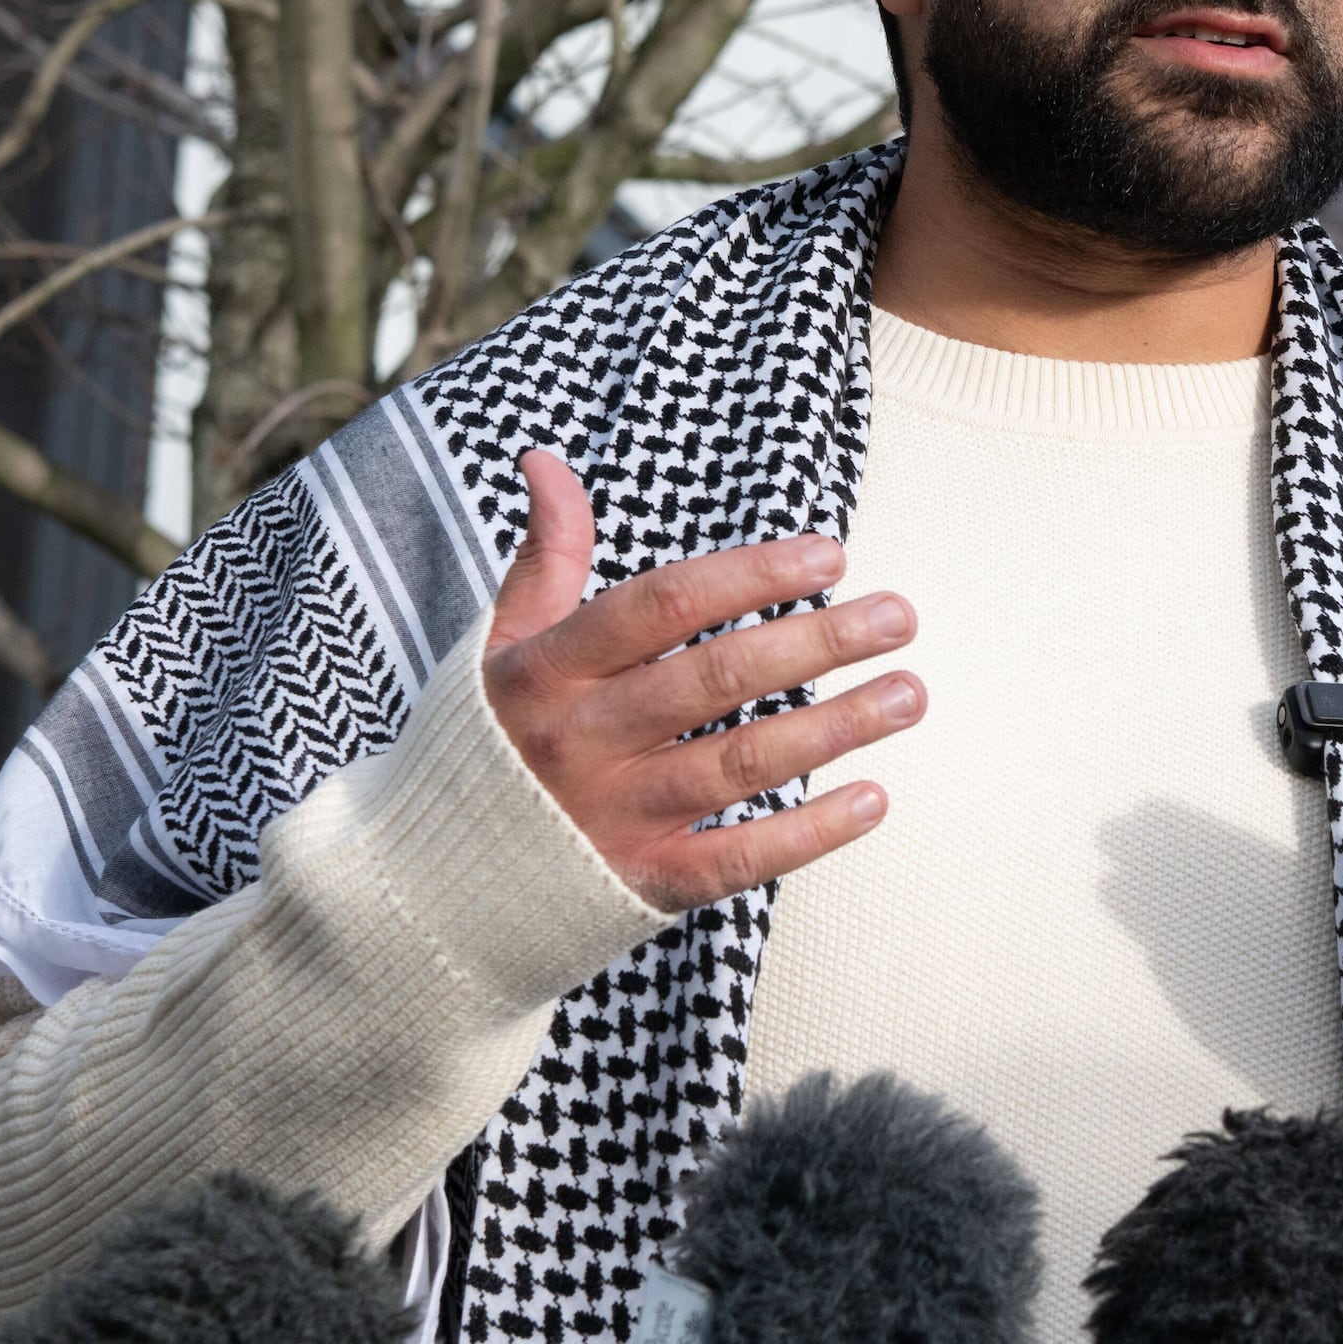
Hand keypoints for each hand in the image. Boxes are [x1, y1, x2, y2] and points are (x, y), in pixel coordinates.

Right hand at [483, 450, 921, 911]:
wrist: (431, 882)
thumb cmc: (490, 742)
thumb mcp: (501, 645)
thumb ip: (544, 556)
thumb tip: (544, 459)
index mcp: (547, 671)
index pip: (661, 605)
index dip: (748, 575)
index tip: (831, 553)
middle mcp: (580, 741)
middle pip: (714, 681)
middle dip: (816, 643)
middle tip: (901, 616)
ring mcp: (611, 817)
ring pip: (738, 765)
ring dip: (835, 729)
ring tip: (911, 694)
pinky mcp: (640, 885)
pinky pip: (735, 861)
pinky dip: (808, 835)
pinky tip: (875, 799)